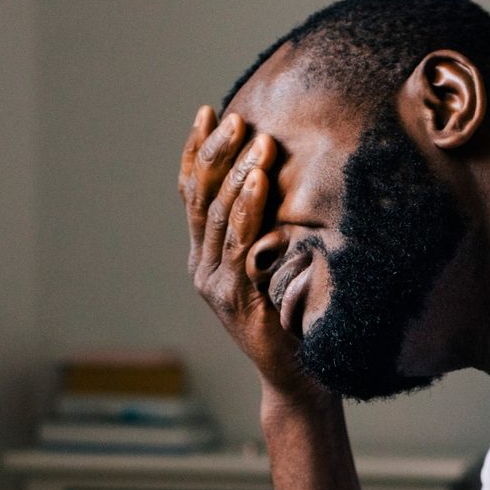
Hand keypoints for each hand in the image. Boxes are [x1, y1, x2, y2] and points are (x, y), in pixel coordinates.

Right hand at [178, 106, 320, 399]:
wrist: (297, 377)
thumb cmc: (295, 315)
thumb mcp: (277, 262)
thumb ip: (269, 229)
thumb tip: (281, 176)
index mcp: (206, 254)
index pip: (192, 192)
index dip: (196, 151)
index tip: (206, 112)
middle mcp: (202, 266)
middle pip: (200, 197)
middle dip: (216, 153)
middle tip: (235, 118)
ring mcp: (213, 283)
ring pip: (217, 216)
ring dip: (237, 174)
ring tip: (255, 141)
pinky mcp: (234, 298)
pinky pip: (238, 243)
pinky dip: (247, 208)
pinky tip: (259, 181)